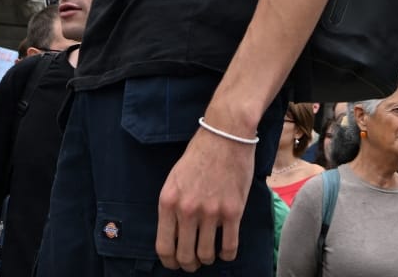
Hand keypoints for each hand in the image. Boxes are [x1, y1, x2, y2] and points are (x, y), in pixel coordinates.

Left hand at [156, 129, 252, 269]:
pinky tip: (226, 250)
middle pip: (185, 256)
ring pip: (206, 255)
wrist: (226, 134)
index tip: (175, 263)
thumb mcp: (175, 178)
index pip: (164, 247)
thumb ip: (173, 206)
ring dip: (208, 259)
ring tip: (210, 254)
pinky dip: (227, 254)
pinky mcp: (233, 211)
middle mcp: (187, 210)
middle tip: (194, 262)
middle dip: (189, 264)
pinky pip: (230, 247)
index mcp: (168, 202)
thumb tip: (174, 234)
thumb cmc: (200, 153)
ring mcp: (211, 212)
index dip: (169, 262)